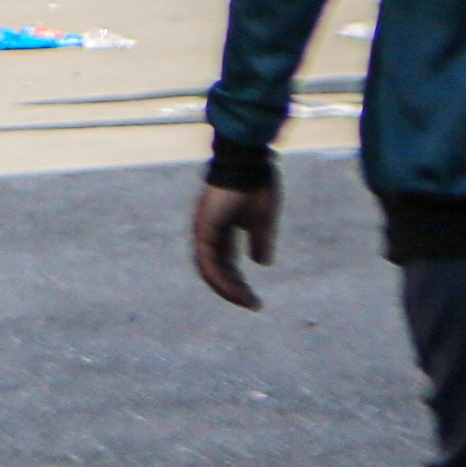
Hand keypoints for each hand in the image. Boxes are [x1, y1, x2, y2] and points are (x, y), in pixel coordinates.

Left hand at [190, 182, 277, 310]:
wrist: (249, 162)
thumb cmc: (256, 185)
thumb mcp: (262, 221)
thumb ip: (260, 242)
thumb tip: (262, 263)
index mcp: (220, 229)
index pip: (224, 263)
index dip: (238, 282)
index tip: (254, 297)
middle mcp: (208, 233)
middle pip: (216, 270)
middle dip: (233, 289)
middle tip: (251, 304)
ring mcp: (203, 231)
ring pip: (210, 271)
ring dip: (227, 289)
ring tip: (247, 301)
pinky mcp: (204, 230)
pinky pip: (208, 263)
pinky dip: (221, 279)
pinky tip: (236, 290)